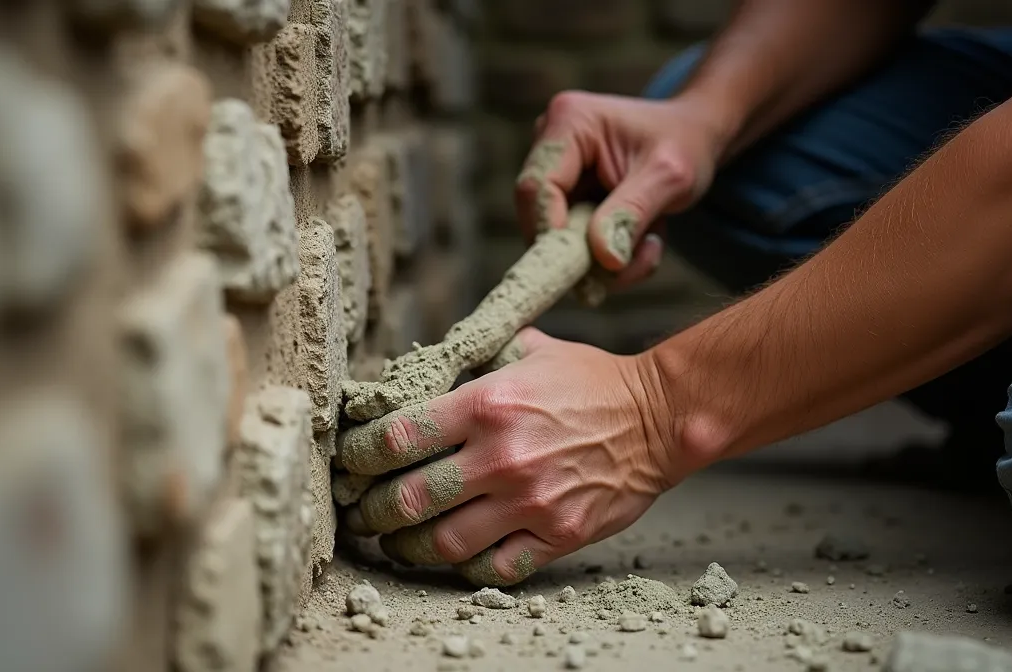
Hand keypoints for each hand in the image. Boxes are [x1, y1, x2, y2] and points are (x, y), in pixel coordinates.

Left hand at [336, 329, 700, 585]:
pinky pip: (493, 568)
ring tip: (396, 542)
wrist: (660, 418)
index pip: (397, 438)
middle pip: (406, 499)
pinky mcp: (557, 534)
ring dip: (407, 547)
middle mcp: (502, 456)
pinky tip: (453, 557)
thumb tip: (429, 366)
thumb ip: (478, 362)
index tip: (351, 462)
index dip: (360, 456)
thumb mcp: (530, 353)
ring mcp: (530, 502)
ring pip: (441, 543)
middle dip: (370, 511)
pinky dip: (464, 568)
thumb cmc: (593, 383)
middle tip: (360, 512)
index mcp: (487, 404)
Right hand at [516, 91, 729, 289]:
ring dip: (602, 260)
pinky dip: (607, 256)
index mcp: (569, 122)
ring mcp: (555, 172)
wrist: (695, 138)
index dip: (552, 234)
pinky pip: (572, 243)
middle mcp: (550, 143)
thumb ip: (632, 213)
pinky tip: (642, 241)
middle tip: (628, 268)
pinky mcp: (564, 197)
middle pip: (540, 218)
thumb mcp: (670, 177)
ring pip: (556, 239)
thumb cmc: (685, 144)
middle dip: (583, 254)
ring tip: (650, 245)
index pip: (538, 188)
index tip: (587, 270)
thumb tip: (603, 258)